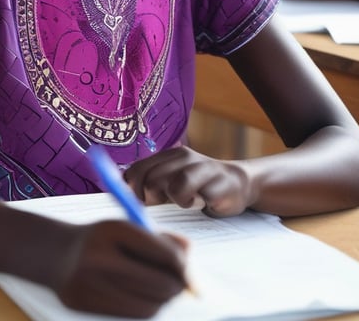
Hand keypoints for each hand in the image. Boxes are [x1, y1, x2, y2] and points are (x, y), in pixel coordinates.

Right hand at [53, 220, 187, 317]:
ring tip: (161, 289)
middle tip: (183, 285)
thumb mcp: (128, 229)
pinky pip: (130, 314)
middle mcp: (99, 256)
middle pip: (158, 282)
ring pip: (148, 304)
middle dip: (178, 286)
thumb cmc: (102, 239)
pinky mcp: (82, 302)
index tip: (191, 273)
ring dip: (162, 299)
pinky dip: (145, 307)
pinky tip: (143, 296)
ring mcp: (88, 281)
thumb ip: (159, 239)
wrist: (55, 252)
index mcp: (114, 229)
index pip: (163, 253)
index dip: (183, 266)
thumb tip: (189, 252)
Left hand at [124, 146, 250, 216]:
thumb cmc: (197, 186)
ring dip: (178, 200)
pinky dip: (200, 203)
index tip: (142, 203)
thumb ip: (149, 184)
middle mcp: (184, 157)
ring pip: (176, 186)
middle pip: (153, 180)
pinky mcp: (220, 182)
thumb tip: (120, 194)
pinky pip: (202, 196)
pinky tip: (205, 202)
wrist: (237, 183)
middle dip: (154, 198)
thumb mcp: (171, 180)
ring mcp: (203, 167)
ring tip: (187, 202)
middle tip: (167, 203)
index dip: (133, 191)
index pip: (136, 171)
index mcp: (168, 155)